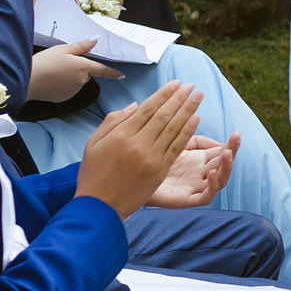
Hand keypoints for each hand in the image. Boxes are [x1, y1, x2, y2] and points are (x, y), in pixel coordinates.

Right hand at [28, 37, 120, 104]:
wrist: (26, 81)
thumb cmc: (44, 62)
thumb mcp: (62, 49)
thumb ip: (81, 46)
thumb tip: (96, 39)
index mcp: (83, 67)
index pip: (102, 69)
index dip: (113, 72)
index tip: (121, 75)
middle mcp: (81, 81)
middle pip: (86, 74)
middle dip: (79, 69)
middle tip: (62, 62)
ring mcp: (73, 91)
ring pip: (77, 82)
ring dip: (70, 77)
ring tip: (54, 71)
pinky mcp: (64, 98)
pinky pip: (68, 90)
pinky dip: (63, 85)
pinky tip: (51, 80)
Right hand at [76, 81, 203, 217]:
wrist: (99, 206)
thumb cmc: (93, 173)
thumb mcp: (93, 143)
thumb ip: (113, 121)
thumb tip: (136, 105)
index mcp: (121, 136)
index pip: (147, 109)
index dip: (163, 94)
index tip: (176, 84)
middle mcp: (138, 145)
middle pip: (164, 116)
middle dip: (179, 98)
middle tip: (191, 86)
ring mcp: (151, 159)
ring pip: (173, 129)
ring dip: (188, 110)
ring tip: (198, 96)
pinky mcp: (160, 172)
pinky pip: (176, 147)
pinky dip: (187, 132)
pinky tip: (196, 119)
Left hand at [148, 132, 237, 209]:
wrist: (128, 178)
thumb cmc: (148, 158)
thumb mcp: (173, 142)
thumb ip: (193, 138)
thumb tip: (215, 139)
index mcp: (199, 159)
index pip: (221, 151)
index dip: (231, 143)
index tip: (236, 133)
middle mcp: (200, 173)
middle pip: (224, 164)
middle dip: (232, 151)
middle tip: (236, 138)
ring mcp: (194, 187)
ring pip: (220, 181)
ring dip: (226, 168)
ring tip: (226, 154)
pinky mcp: (185, 199)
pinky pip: (205, 197)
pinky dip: (212, 187)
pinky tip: (211, 174)